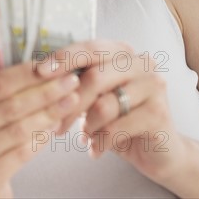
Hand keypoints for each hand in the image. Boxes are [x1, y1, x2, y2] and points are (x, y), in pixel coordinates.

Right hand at [0, 61, 79, 198]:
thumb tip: (40, 64)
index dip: (27, 74)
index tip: (55, 66)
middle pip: (8, 107)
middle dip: (45, 91)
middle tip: (71, 82)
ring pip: (17, 130)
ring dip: (49, 113)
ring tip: (69, 102)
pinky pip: (20, 154)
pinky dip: (41, 138)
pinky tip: (54, 126)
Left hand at [36, 41, 182, 185]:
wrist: (159, 151)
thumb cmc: (121, 119)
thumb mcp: (96, 96)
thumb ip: (78, 83)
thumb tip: (41, 77)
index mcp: (123, 52)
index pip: (89, 48)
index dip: (63, 58)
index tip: (39, 72)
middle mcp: (141, 62)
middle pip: (94, 76)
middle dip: (70, 103)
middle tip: (55, 125)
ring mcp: (153, 85)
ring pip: (104, 105)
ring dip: (87, 126)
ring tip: (85, 136)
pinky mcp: (158, 112)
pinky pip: (116, 128)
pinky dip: (100, 141)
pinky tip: (96, 149)